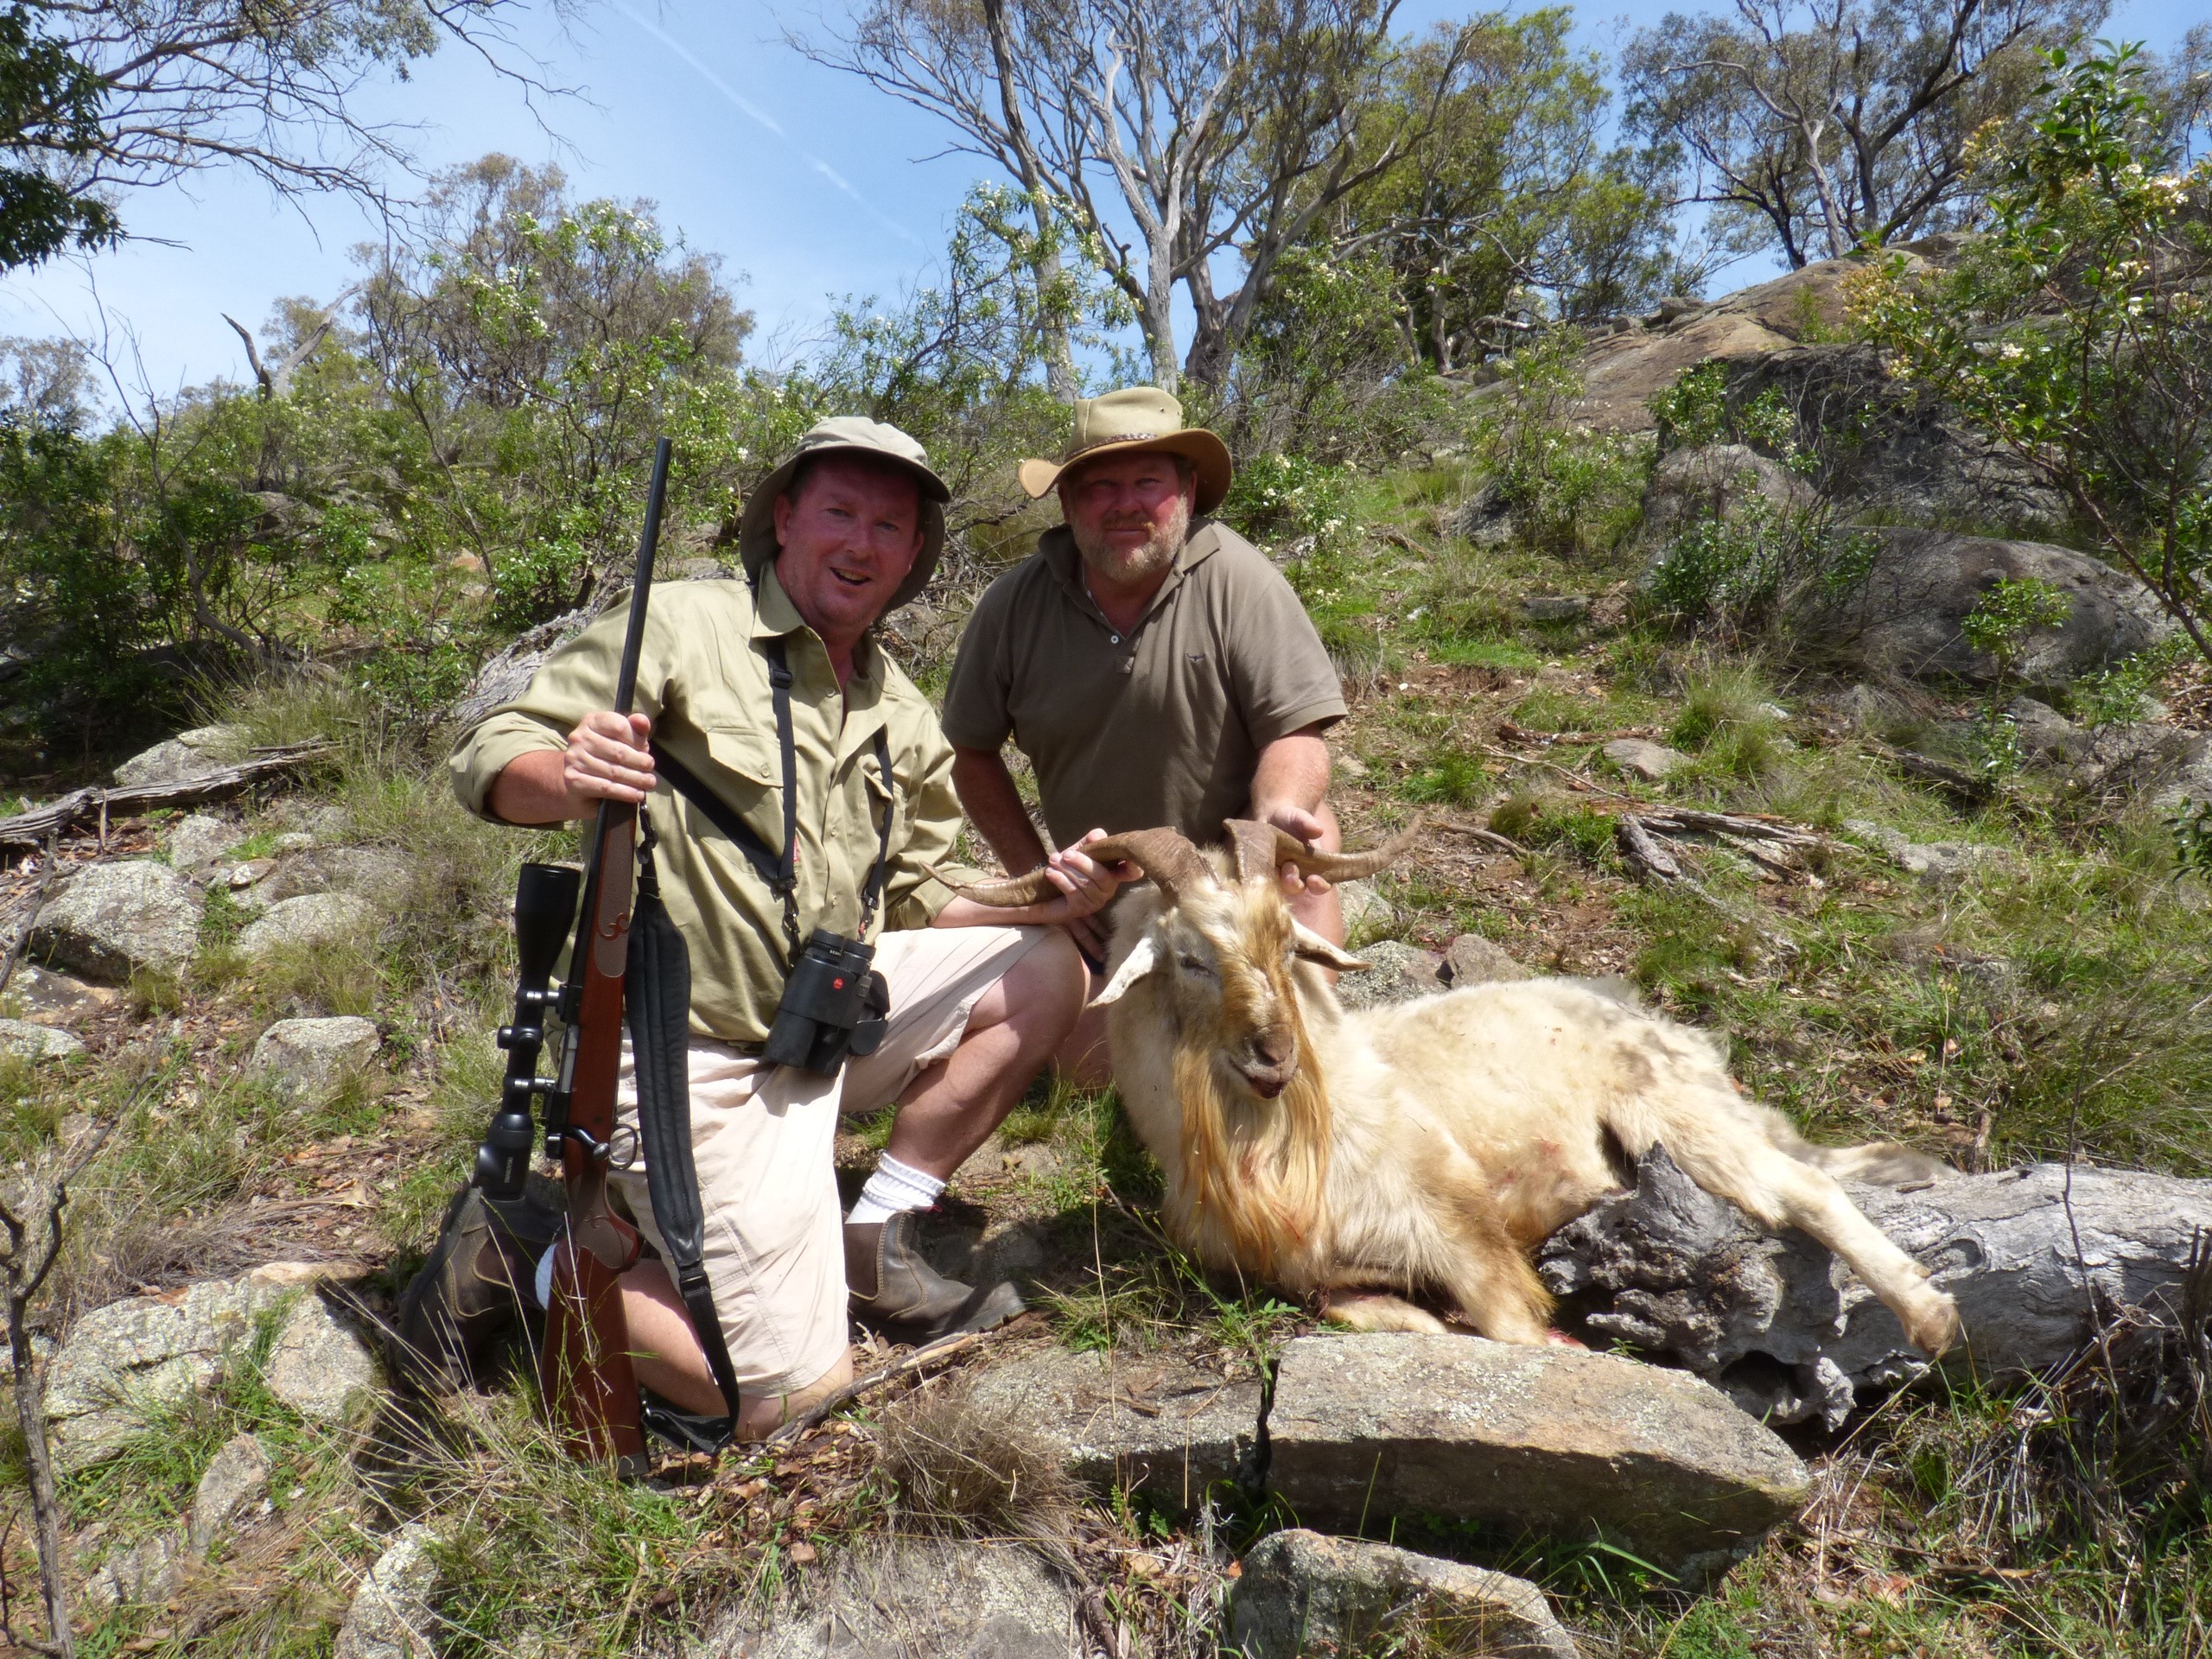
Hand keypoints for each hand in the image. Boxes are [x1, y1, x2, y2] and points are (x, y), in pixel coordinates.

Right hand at [563, 711, 655, 806]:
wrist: (578, 782)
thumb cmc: (606, 756)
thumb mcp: (622, 740)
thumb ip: (635, 729)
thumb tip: (642, 721)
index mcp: (592, 722)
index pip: (619, 727)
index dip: (637, 741)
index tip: (646, 751)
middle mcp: (579, 738)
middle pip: (619, 751)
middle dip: (640, 762)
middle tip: (651, 769)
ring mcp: (574, 759)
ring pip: (614, 771)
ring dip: (637, 779)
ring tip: (649, 782)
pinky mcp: (574, 780)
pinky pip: (606, 787)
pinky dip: (626, 792)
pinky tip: (638, 795)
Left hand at [1038, 828, 1131, 959]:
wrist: (1045, 885)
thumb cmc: (1068, 866)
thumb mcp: (1078, 850)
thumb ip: (1089, 841)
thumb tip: (1097, 835)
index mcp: (1113, 872)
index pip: (1131, 872)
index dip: (1134, 868)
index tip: (1132, 861)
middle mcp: (1108, 889)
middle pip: (1102, 876)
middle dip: (1083, 863)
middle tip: (1065, 854)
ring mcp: (1095, 901)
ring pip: (1086, 885)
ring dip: (1067, 870)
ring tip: (1053, 861)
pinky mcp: (1080, 910)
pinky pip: (1074, 893)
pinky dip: (1061, 880)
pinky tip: (1051, 873)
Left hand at [1253, 798, 1330, 899]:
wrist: (1269, 818)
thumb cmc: (1290, 819)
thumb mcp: (1299, 818)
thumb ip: (1308, 823)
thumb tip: (1319, 830)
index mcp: (1313, 866)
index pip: (1322, 884)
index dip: (1320, 886)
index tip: (1313, 879)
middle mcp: (1298, 875)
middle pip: (1299, 889)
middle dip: (1294, 883)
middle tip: (1288, 866)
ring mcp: (1280, 877)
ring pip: (1280, 889)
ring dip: (1277, 882)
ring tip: (1274, 867)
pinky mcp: (1264, 875)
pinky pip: (1263, 884)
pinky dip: (1261, 878)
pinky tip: (1259, 868)